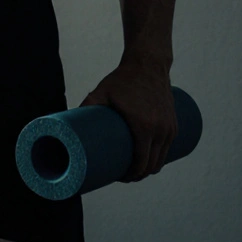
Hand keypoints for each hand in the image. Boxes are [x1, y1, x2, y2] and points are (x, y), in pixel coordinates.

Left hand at [81, 61, 176, 181]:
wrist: (149, 64)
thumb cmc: (123, 79)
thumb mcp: (101, 93)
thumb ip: (85, 106)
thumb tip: (67, 123)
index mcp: (144, 127)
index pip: (140, 163)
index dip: (130, 175)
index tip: (118, 177)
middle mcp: (161, 130)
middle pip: (152, 165)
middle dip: (138, 175)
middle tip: (121, 175)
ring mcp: (170, 128)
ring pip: (162, 159)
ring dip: (149, 168)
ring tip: (132, 170)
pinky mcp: (174, 123)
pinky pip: (168, 148)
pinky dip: (159, 158)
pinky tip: (148, 161)